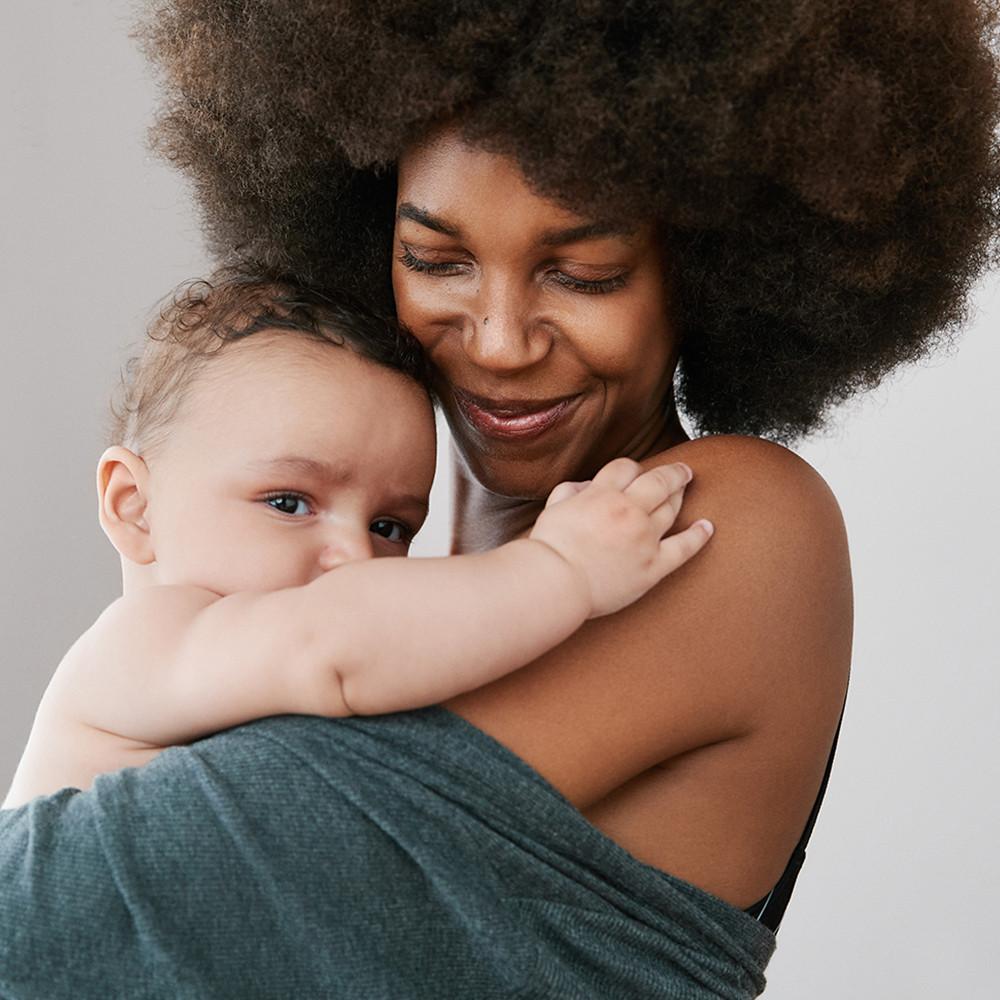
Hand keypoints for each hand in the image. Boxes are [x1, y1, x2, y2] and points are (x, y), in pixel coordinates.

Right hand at [529, 457, 712, 617]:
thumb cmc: (550, 548)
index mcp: (603, 494)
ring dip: (680, 496)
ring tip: (685, 491)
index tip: (634, 474)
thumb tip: (587, 487)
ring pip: (671, 508)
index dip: (631, 469)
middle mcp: (629, 510)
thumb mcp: (554, 507)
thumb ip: (572, 491)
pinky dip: (698, 535)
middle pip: (659, 481)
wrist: (556, 582)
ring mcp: (645, 537)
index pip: (626, 468)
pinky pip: (683, 547)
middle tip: (683, 471)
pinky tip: (707, 527)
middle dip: (673, 472)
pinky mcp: (653, 565)